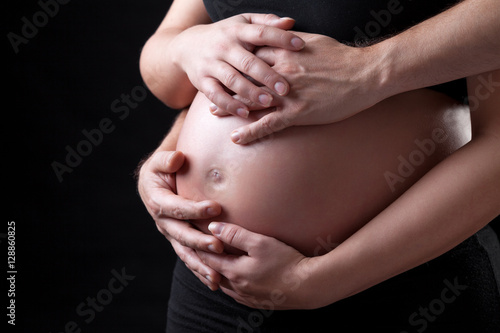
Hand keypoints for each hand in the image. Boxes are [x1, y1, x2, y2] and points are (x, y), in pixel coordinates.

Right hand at [137, 150, 224, 289]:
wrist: (158, 180)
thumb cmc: (163, 168)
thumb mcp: (160, 161)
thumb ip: (166, 159)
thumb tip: (177, 158)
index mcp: (158, 201)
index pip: (177, 208)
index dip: (194, 209)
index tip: (216, 208)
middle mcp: (163, 221)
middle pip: (181, 234)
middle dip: (200, 242)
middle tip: (218, 246)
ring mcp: (171, 233)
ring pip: (185, 252)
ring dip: (200, 265)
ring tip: (216, 276)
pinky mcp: (179, 240)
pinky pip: (189, 257)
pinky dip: (200, 270)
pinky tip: (214, 281)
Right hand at [171, 13, 305, 116]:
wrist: (186, 46)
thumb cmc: (224, 35)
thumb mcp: (242, 23)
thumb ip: (266, 23)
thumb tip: (290, 23)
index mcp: (237, 31)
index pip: (261, 33)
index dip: (281, 38)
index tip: (300, 47)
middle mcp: (223, 47)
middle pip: (247, 62)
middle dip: (267, 75)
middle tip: (286, 88)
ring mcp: (211, 64)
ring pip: (232, 80)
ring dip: (250, 92)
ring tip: (268, 102)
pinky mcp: (202, 81)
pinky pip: (216, 95)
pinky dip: (229, 105)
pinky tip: (244, 113)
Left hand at [197, 222, 320, 309]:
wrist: (308, 286)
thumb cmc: (286, 261)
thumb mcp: (260, 242)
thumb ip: (235, 234)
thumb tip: (213, 228)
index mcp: (234, 272)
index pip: (207, 258)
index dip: (198, 246)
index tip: (191, 235)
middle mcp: (236, 287)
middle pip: (210, 274)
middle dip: (201, 261)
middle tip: (193, 249)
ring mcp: (246, 297)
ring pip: (221, 285)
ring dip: (212, 273)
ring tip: (207, 263)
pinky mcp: (256, 302)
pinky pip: (233, 293)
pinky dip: (225, 283)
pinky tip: (229, 279)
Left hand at [220, 32, 384, 143]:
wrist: (366, 74)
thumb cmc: (342, 57)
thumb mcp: (314, 41)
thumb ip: (292, 40)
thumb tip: (280, 36)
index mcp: (285, 52)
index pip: (251, 55)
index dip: (234, 60)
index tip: (222, 64)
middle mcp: (281, 71)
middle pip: (245, 77)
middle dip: (226, 83)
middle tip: (208, 88)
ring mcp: (287, 93)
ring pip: (251, 101)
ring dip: (231, 107)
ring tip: (213, 111)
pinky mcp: (297, 113)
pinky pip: (267, 124)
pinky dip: (250, 132)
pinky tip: (236, 138)